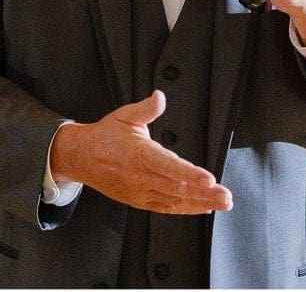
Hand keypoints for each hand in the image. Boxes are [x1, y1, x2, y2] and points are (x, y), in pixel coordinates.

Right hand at [50, 90, 231, 213]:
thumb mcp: (124, 116)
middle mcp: (141, 177)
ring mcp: (140, 191)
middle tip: (226, 196)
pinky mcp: (139, 200)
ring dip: (200, 203)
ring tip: (221, 204)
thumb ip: (146, 108)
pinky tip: (202, 208)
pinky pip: (165, 208)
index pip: (169, 167)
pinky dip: (184, 209)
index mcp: (140, 155)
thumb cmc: (104, 137)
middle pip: (177, 188)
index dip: (190, 175)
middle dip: (205, 193)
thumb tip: (160, 97)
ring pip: (174, 201)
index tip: (209, 180)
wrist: (80, 158)